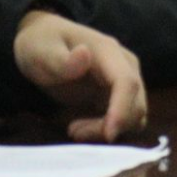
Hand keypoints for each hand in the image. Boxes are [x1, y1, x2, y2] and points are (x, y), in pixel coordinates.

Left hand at [13, 10, 148, 141]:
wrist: (44, 41)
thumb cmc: (42, 44)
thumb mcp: (41, 50)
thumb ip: (61, 59)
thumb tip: (83, 54)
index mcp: (109, 52)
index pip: (127, 82)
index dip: (122, 110)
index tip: (108, 135)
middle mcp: (125, 66)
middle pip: (136, 103)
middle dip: (110, 125)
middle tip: (72, 131)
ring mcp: (124, 81)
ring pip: (134, 115)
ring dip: (109, 129)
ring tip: (74, 129)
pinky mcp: (118, 95)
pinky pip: (125, 118)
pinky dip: (108, 129)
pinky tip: (82, 127)